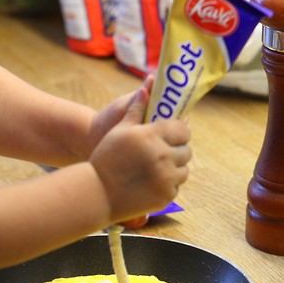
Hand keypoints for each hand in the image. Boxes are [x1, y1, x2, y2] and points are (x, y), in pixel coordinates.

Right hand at [90, 82, 190, 222]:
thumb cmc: (105, 158)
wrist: (96, 192)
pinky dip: (168, 184)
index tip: (175, 133)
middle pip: (186, 150)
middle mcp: (163, 156)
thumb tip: (147, 87)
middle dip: (178, 150)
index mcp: (152, 136)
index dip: (180, 130)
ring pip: (184, 170)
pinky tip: (153, 182)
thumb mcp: (119, 130)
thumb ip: (136, 109)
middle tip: (167, 151)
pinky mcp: (165, 196)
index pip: (183, 129)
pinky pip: (175, 187)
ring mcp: (166, 178)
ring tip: (160, 167)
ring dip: (175, 168)